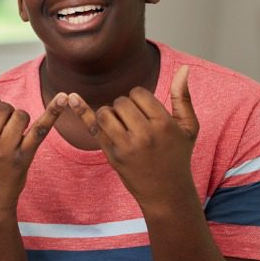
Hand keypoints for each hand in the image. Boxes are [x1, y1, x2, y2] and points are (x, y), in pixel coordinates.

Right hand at [0, 92, 66, 213]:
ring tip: (13, 133)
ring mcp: (5, 152)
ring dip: (20, 119)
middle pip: (2, 107)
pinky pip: (40, 129)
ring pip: (20, 115)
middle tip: (2, 127)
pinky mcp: (24, 158)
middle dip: (4, 111)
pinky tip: (64, 99)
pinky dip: (53, 114)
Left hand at [66, 66, 198, 209]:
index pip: (138, 93)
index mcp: (164, 124)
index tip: (144, 113)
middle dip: (125, 109)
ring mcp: (126, 145)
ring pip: (106, 112)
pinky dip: (83, 112)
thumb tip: (183, 68)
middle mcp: (145, 134)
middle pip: (121, 102)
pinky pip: (95, 127)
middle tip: (135, 124)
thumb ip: (183, 97)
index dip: (138, 100)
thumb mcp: (188, 127)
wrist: (167, 192)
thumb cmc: (178, 156)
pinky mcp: (112, 155)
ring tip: (123, 128)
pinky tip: (71, 98)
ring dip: (110, 115)